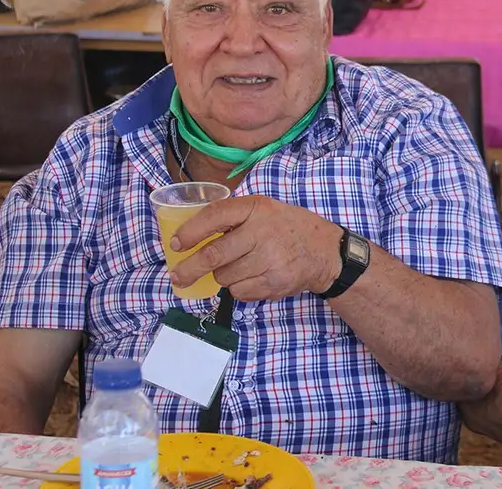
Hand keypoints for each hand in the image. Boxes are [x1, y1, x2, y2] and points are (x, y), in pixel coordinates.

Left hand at [169, 196, 344, 300]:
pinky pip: (239, 292)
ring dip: (223, 276)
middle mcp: (262, 232)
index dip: (190, 232)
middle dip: (190, 269)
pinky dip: (238, 288)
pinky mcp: (274, 283)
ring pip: (224, 277)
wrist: (326, 252)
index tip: (175, 244)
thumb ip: (235, 217)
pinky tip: (253, 277)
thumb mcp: (265, 210)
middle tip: (178, 276)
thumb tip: (191, 234)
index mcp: (256, 208)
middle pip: (214, 255)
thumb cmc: (288, 228)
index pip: (215, 216)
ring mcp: (269, 259)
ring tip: (239, 267)